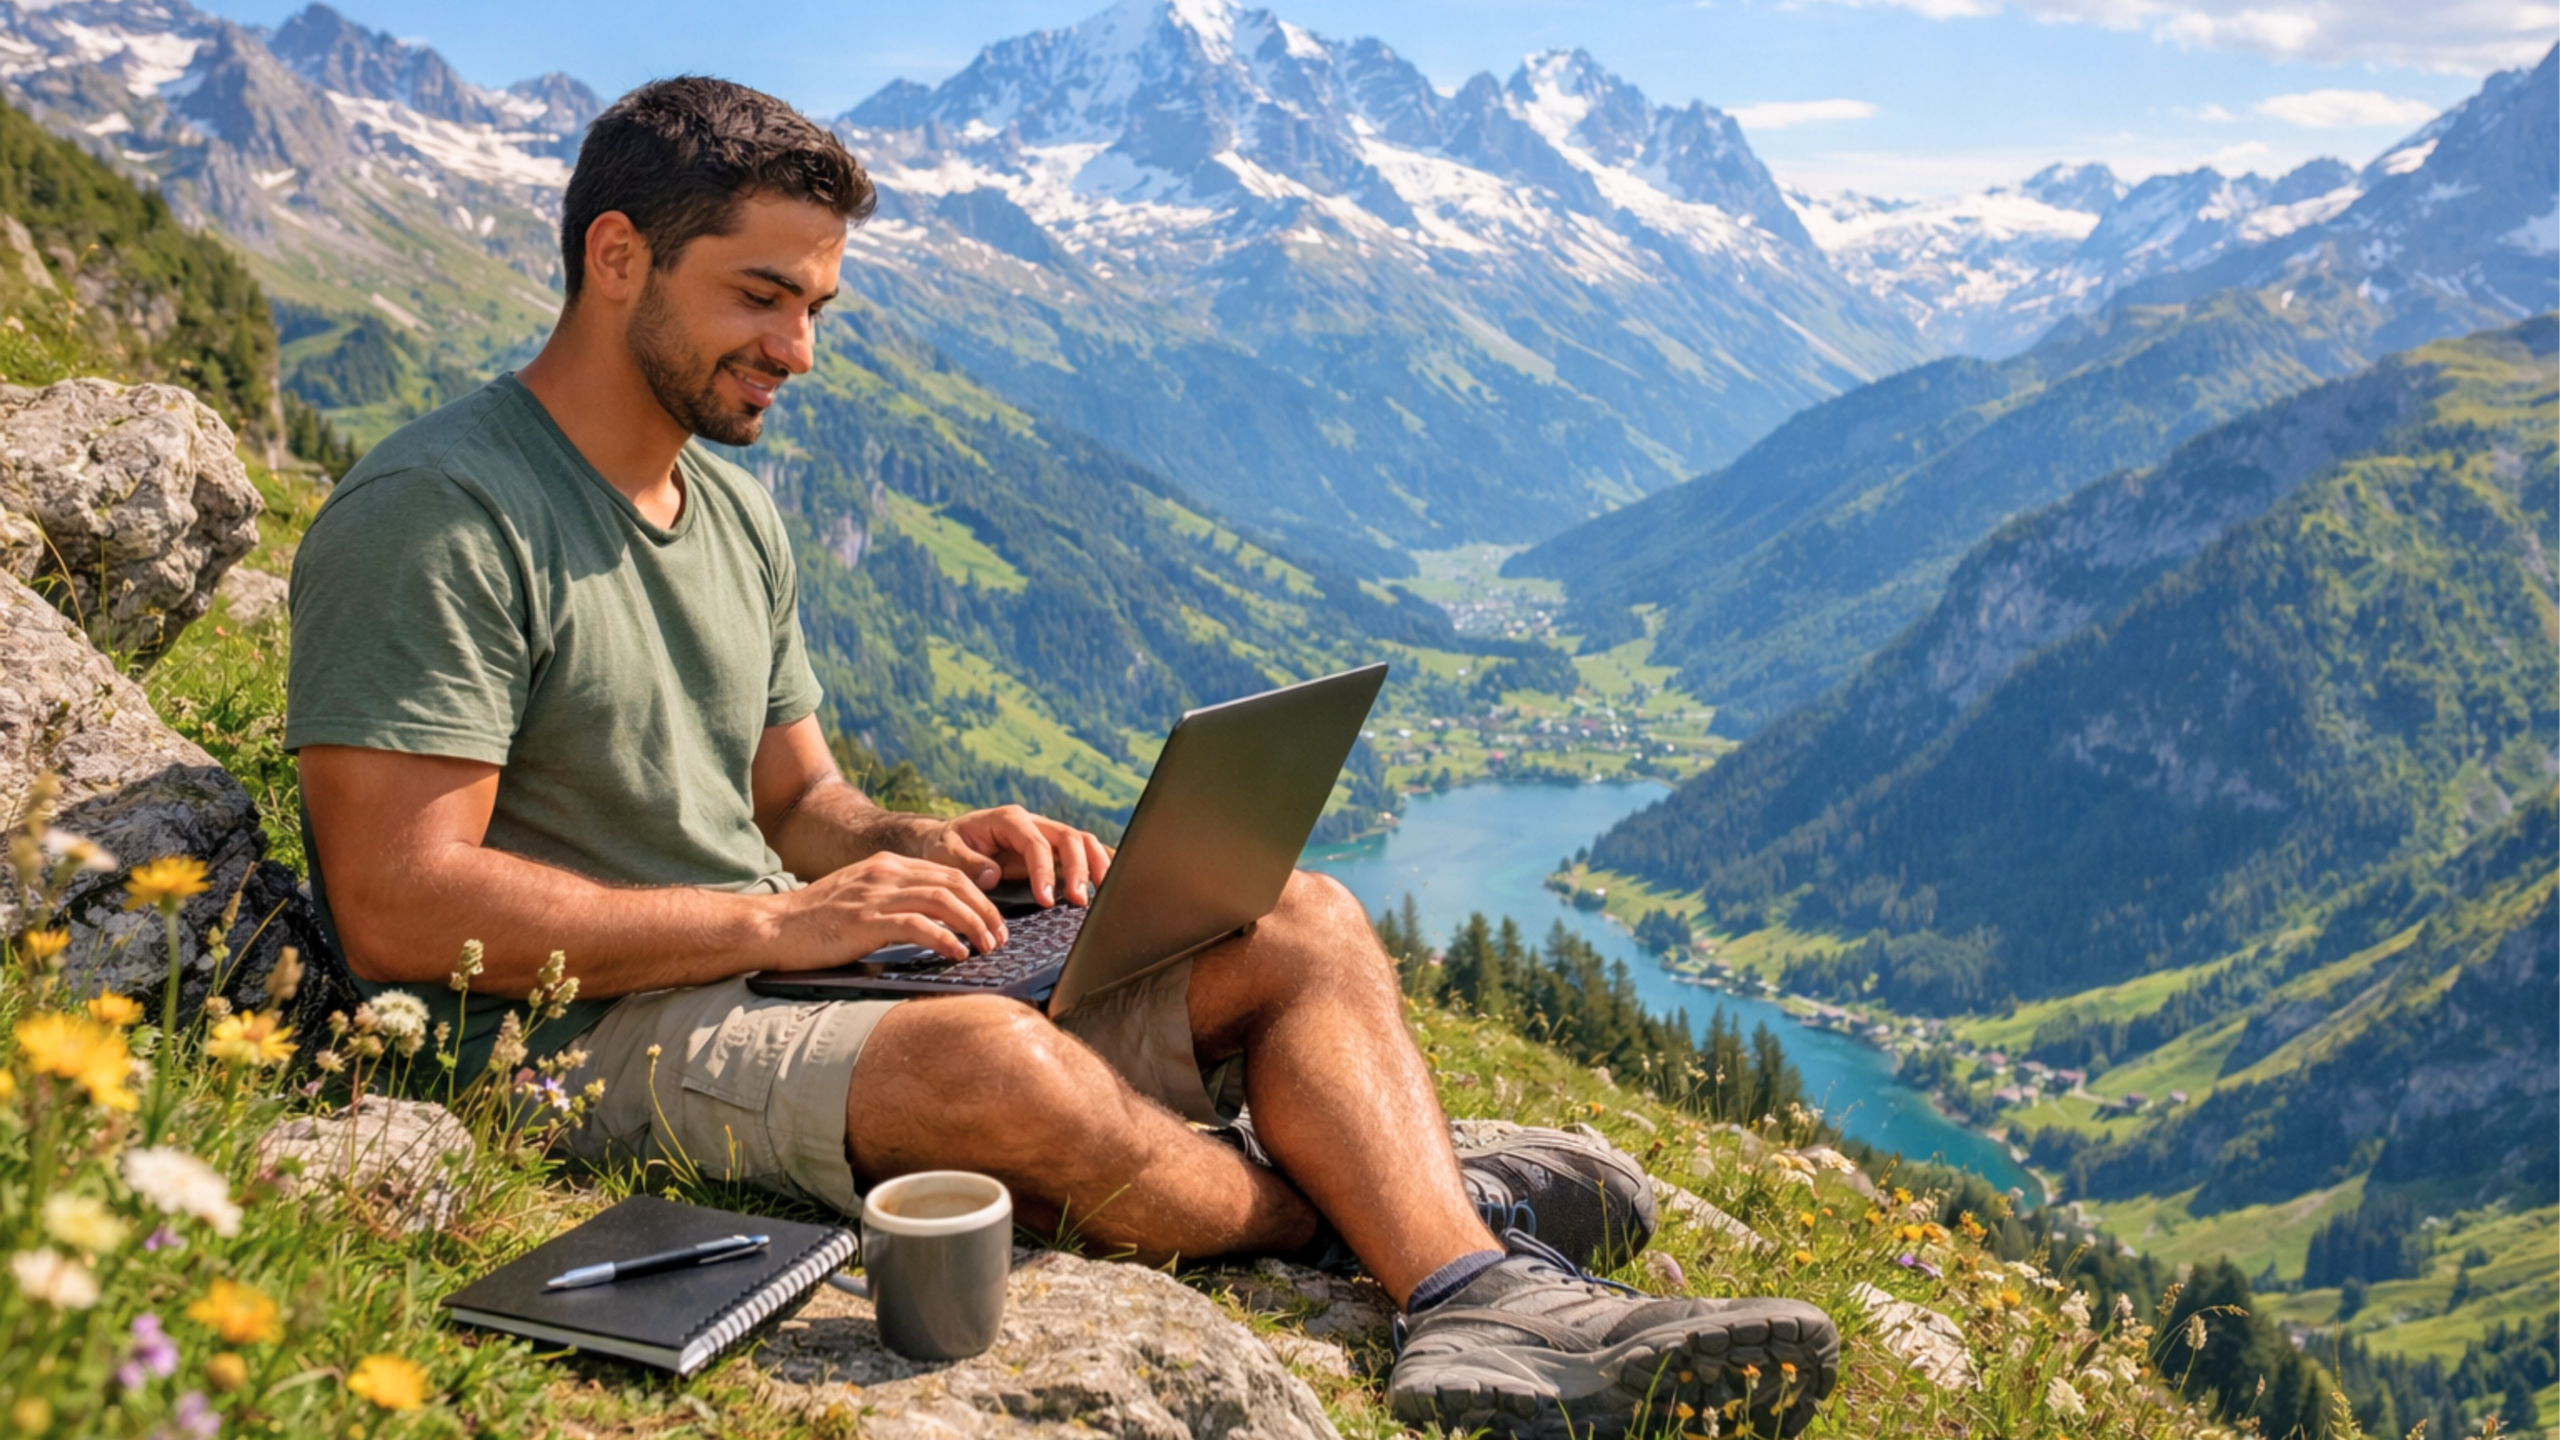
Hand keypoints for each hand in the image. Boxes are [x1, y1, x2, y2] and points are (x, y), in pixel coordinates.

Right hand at [768, 852, 1008, 967]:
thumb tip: (933, 923)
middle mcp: (885, 874)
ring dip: (973, 924)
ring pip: (942, 901)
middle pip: (954, 883)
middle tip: (1001, 936)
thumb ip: (894, 902)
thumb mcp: (861, 899)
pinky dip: (944, 939)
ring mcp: (875, 896)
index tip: (994, 921)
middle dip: (985, 910)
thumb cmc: (817, 921)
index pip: (948, 873)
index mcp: (887, 866)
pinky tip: (957, 953)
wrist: (774, 926)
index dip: (979, 896)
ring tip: (988, 946)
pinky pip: (917, 926)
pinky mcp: (865, 921)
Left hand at [919, 804, 1112, 907]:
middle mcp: (1032, 822)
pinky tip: (1108, 885)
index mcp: (1008, 819)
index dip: (1044, 870)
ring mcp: (1045, 834)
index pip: (1035, 842)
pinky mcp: (1051, 848)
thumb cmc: (945, 846)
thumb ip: (967, 863)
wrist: (946, 838)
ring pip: (1083, 841)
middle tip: (1080, 901)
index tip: (1046, 899)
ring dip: (1097, 866)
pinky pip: (1082, 851)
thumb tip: (994, 875)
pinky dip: (1098, 865)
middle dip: (1079, 868)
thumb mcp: (945, 853)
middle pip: (1068, 837)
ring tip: (1102, 896)